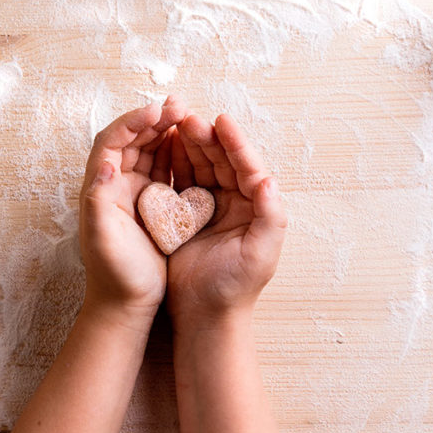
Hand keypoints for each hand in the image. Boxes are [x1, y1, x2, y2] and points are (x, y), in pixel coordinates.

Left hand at [79, 96, 187, 323]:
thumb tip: (105, 165)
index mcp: (100, 188)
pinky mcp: (153, 203)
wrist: (126, 304)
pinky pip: (164, 168)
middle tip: (179, 105)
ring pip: (149, 149)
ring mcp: (134, 192)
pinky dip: (177, 152)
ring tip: (188, 116)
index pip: (112, 142)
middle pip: (132, 139)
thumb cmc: (115, 274)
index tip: (157, 111)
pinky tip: (194, 144)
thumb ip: (100, 202)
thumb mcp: (104, 240)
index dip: (132, 123)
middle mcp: (115, 185)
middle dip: (154, 119)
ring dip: (166, 131)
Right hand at [167, 113, 285, 326]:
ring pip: (199, 165)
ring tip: (174, 124)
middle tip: (188, 117)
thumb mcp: (261, 253)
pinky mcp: (185, 214)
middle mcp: (234, 201)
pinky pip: (180, 180)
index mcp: (254, 206)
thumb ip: (270, 215)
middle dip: (206, 137)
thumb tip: (269, 179)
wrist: (204, 314)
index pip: (247, 166)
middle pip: (221, 160)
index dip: (235, 142)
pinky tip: (162, 147)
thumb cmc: (236, 286)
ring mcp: (208, 205)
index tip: (222, 120)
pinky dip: (172, 162)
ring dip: (188, 144)